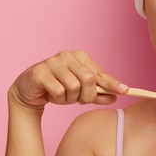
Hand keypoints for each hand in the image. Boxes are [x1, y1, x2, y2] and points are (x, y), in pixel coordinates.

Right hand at [8, 50, 127, 109]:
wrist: (29, 91)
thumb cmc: (57, 88)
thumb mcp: (80, 93)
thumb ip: (97, 94)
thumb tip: (116, 97)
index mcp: (80, 56)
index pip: (100, 73)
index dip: (112, 83)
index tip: (125, 91)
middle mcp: (67, 55)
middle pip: (89, 80)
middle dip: (86, 96)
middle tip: (77, 100)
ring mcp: (52, 61)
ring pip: (73, 87)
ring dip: (69, 98)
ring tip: (61, 96)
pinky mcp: (39, 72)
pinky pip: (58, 91)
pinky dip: (57, 98)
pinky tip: (50, 95)